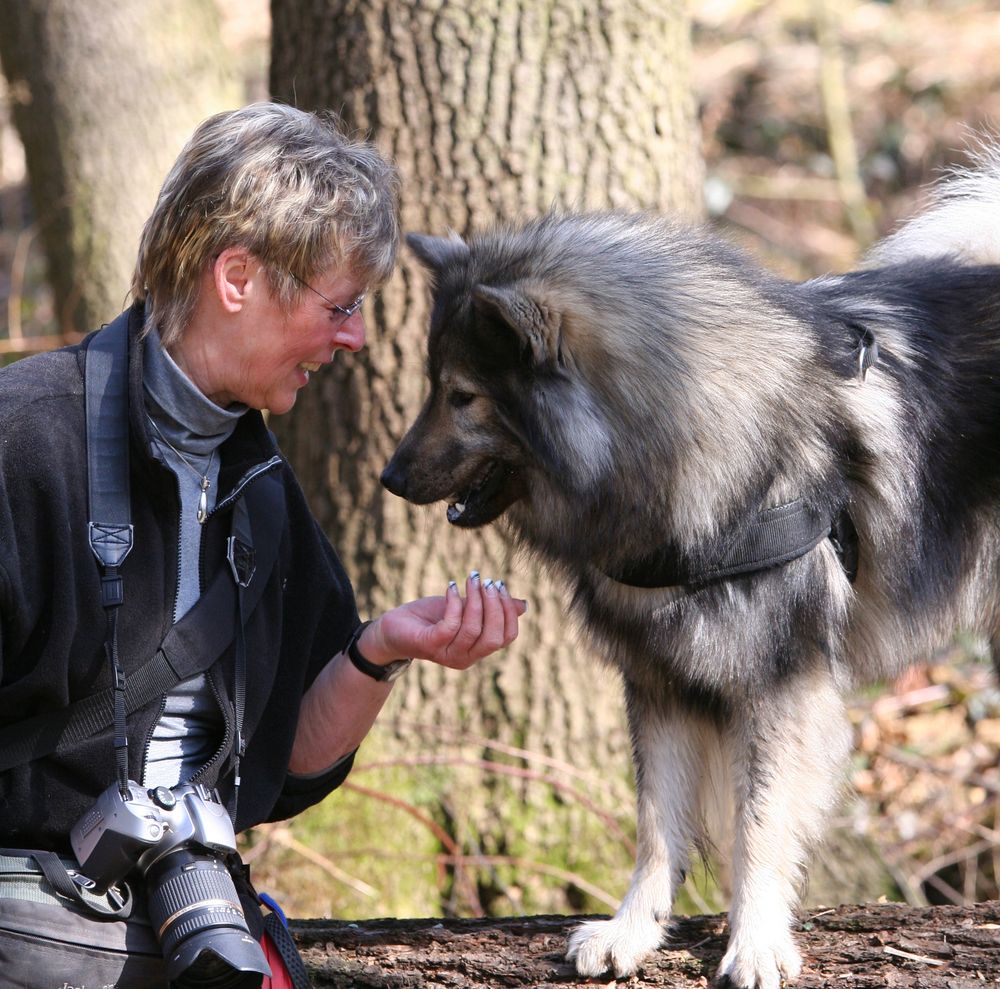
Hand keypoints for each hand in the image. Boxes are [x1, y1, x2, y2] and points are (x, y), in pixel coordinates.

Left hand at [360, 573, 526, 670]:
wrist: (393, 629)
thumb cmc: (430, 618)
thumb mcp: (465, 609)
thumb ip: (491, 609)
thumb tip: (523, 605)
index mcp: (478, 650)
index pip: (506, 637)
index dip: (508, 612)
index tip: (500, 586)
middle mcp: (465, 657)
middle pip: (494, 637)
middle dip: (494, 606)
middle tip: (487, 581)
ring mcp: (447, 654)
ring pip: (473, 630)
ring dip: (476, 600)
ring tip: (471, 578)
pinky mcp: (429, 646)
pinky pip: (450, 626)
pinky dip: (454, 604)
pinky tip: (451, 587)